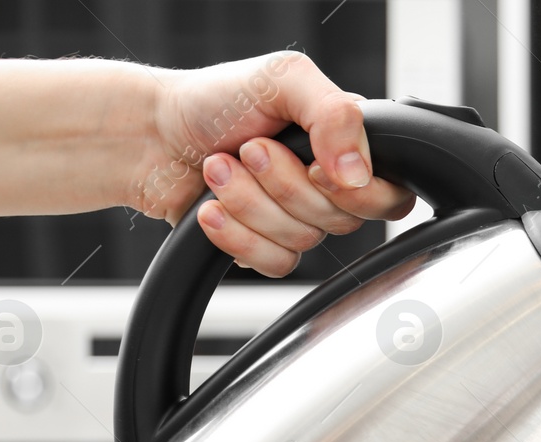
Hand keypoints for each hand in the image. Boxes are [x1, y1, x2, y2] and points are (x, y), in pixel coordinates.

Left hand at [137, 52, 413, 276]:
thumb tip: (358, 174)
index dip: (356, 192)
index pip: (390, 195)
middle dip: (284, 186)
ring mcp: (297, 219)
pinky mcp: (267, 246)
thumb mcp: (283, 79)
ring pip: (304, 242)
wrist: (150, 136)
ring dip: (250, 203)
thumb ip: (336, 115)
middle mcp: (328, 184)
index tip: (314, 167)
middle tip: (250, 149)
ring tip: (218, 168)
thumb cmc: (215, 99)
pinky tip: (212, 208)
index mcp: (346, 145)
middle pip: (342, 221)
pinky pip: (276, 263)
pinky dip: (238, 236)